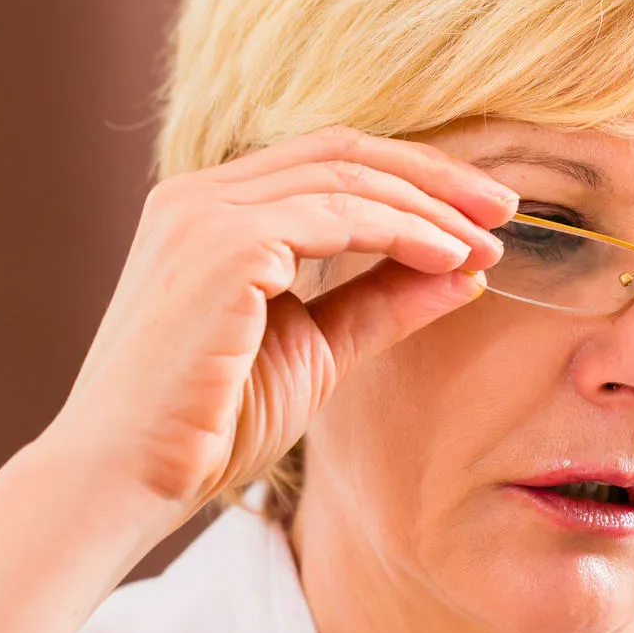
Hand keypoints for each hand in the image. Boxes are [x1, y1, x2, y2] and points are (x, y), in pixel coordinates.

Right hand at [46, 126, 514, 524]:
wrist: (127, 479)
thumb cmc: (207, 425)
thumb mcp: (316, 352)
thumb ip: (382, 304)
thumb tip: (467, 273)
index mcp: (211, 212)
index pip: (328, 164)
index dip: (413, 179)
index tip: (482, 215)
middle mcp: (201, 196)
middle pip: (343, 153)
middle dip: (435, 177)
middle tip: (506, 207)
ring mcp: (205, 213)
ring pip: (346, 179)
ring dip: (430, 207)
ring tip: (487, 242)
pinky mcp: (222, 246)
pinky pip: (336, 217)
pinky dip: (403, 231)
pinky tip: (449, 257)